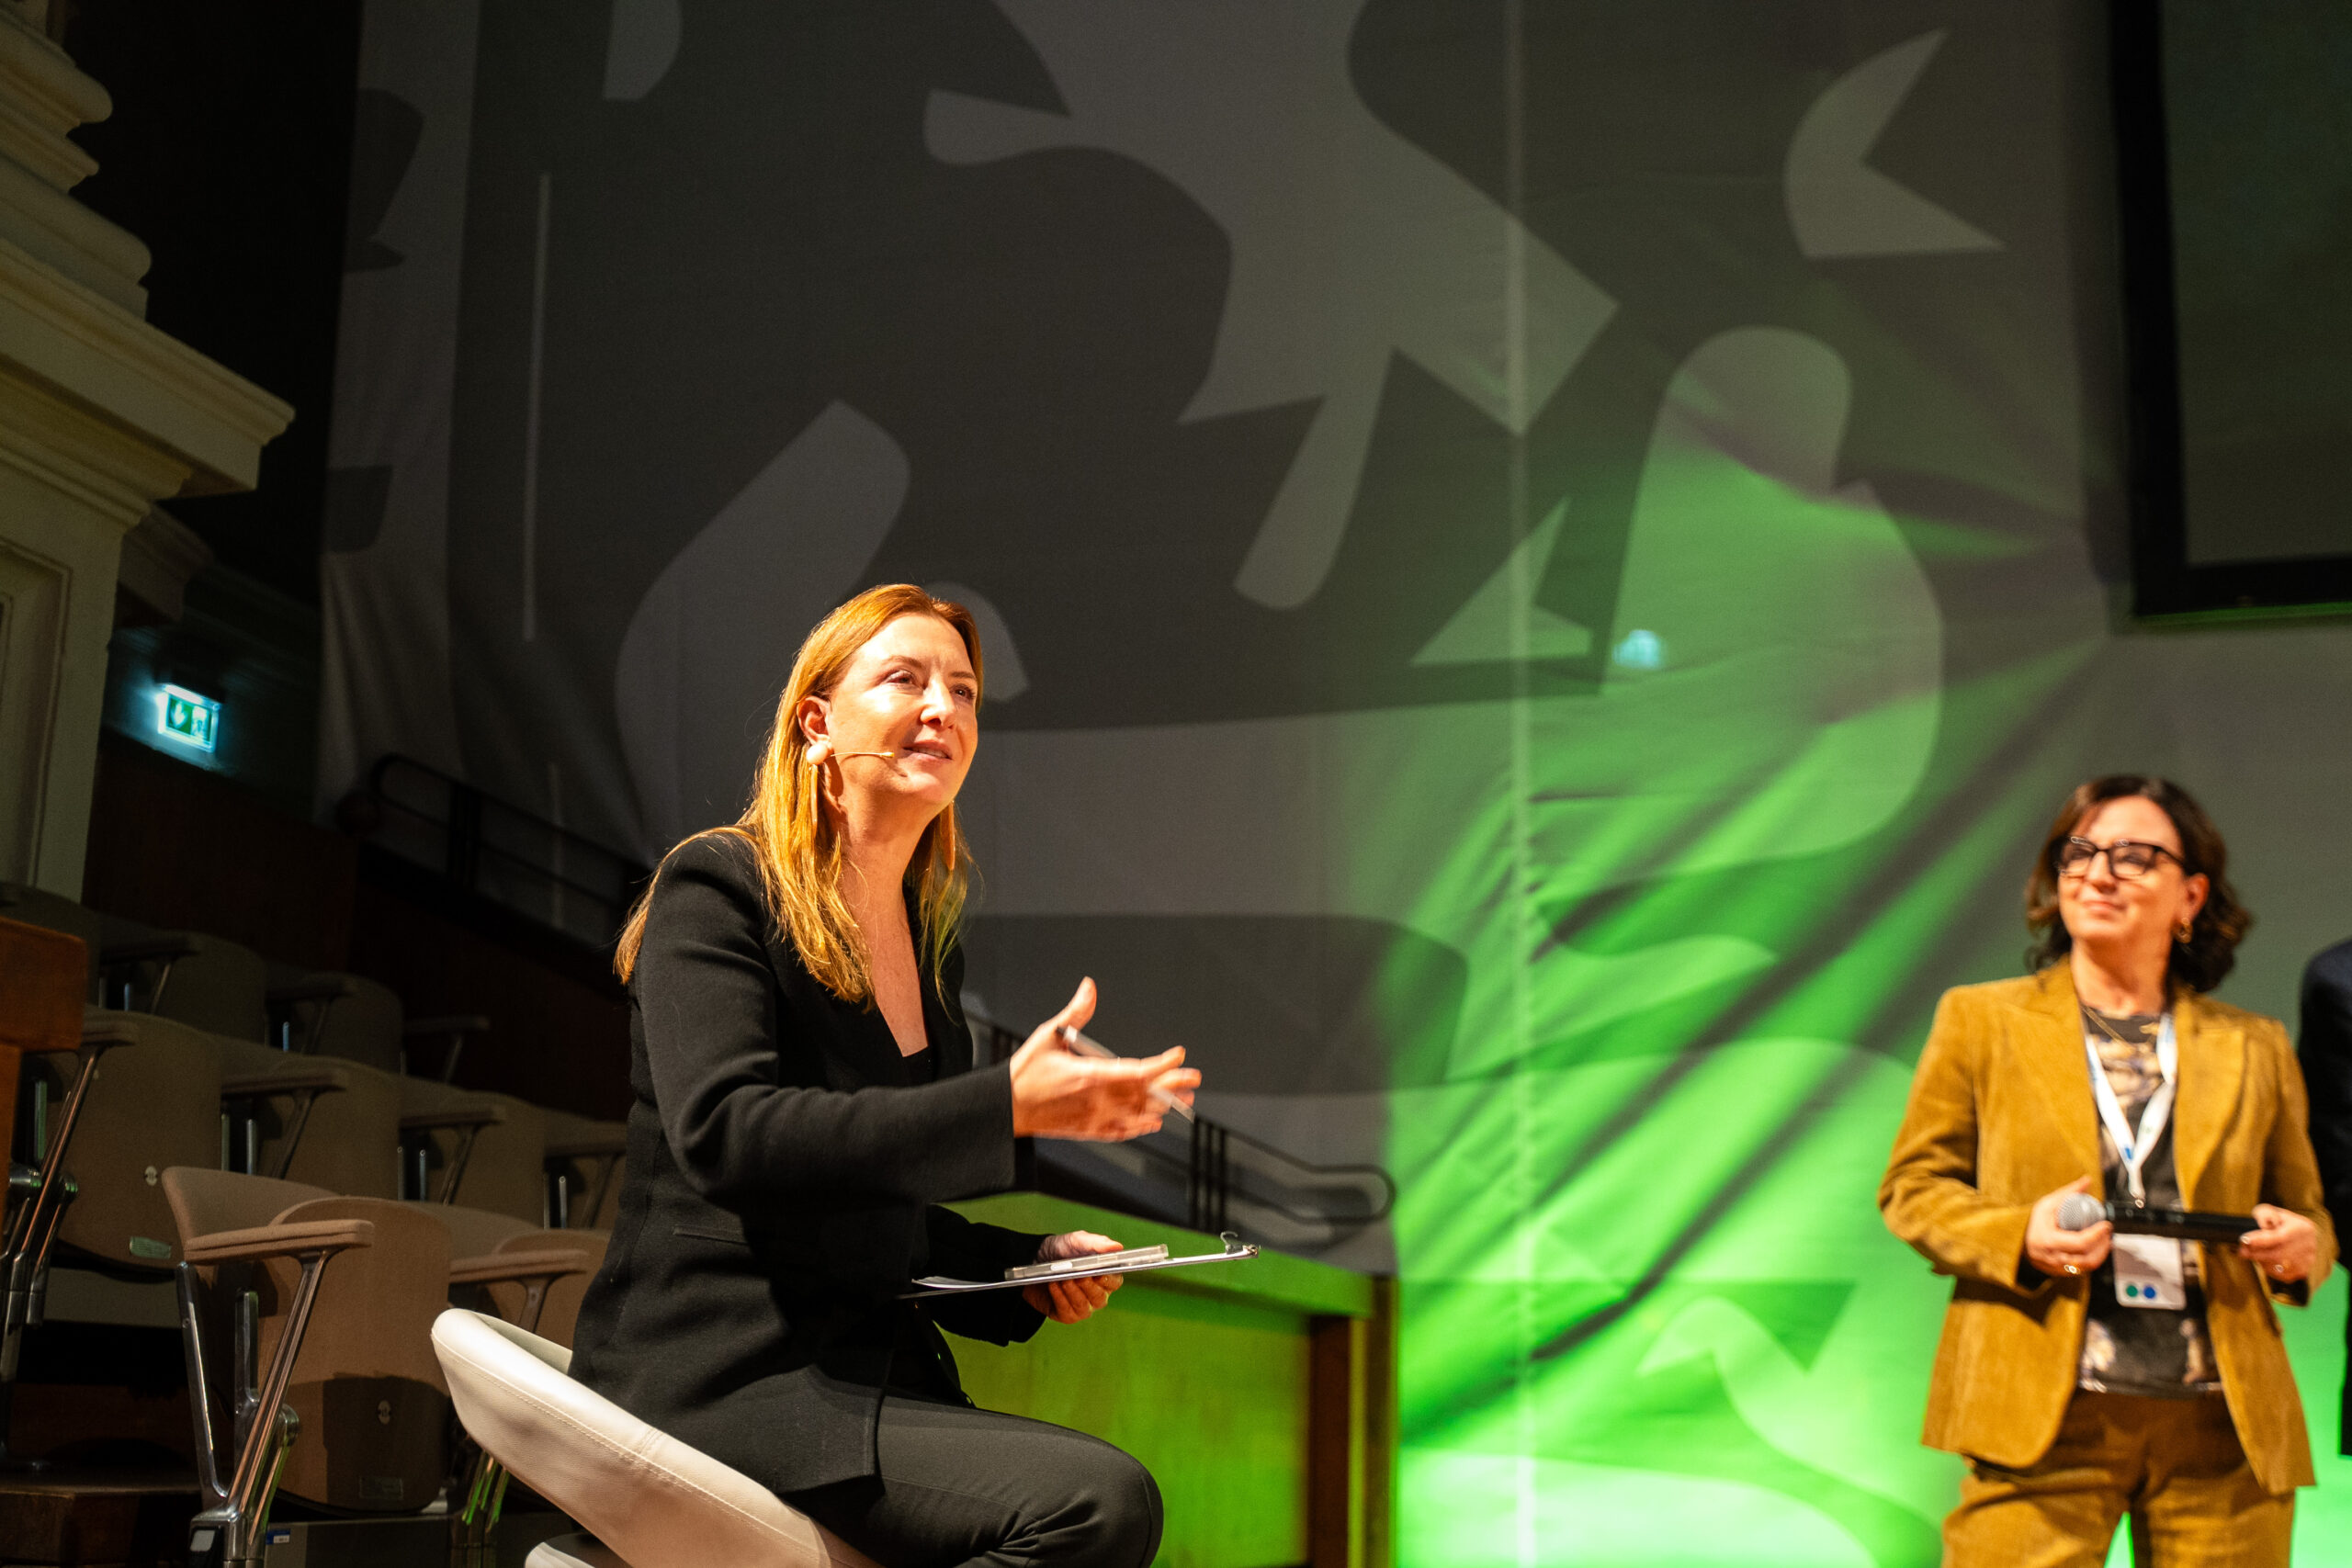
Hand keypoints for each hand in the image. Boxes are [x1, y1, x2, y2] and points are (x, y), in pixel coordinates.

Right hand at [1008, 979, 1199, 1141]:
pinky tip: (1153, 1123)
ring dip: (1163, 1108)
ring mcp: (1094, 1118)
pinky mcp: (1088, 1130)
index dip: (1163, 1064)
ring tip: (1184, 1101)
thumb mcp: (1048, 1036)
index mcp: (1091, 1075)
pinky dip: (1140, 1127)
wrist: (1007, 1109)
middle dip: (1173, 1087)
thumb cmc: (1025, 1072)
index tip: (1179, 1054)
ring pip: (1138, 1115)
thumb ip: (1074, 1013)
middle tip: (1194, 1080)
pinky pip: (1122, 1132)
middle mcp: (1098, 1100)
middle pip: (1145, 1094)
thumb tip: (1089, 987)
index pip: (1138, 1070)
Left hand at [1023, 1230, 1125, 1321]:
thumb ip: (1097, 1243)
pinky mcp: (1067, 1315)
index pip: (1115, 1282)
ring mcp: (1083, 1306)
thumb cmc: (1061, 1251)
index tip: (1099, 1273)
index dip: (1108, 1279)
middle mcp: (1097, 1294)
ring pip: (1083, 1305)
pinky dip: (1060, 1297)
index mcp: (1104, 1276)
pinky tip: (1053, 1285)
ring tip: (1062, 1278)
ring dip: (1072, 1291)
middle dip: (1087, 1286)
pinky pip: (1067, 1311)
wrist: (1034, 1261)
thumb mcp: (1077, 1241)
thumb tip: (1116, 1247)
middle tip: (1077, 1275)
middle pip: (1100, 1297)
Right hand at [2025, 1176, 2111, 1279]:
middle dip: (2103, 1245)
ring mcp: (2058, 1268)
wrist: (2017, 1240)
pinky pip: (2082, 1270)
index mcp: (2050, 1241)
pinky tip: (2096, 1250)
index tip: (2105, 1224)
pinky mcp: (2061, 1272)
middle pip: (2087, 1258)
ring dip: (2101, 1254)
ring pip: (2087, 1267)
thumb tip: (2086, 1181)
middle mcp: (2054, 1258)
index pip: (2081, 1242)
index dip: (2097, 1235)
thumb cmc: (2032, 1223)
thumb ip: (2068, 1192)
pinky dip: (2093, 1260)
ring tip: (2105, 1241)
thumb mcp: (2047, 1204)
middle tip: (2107, 1233)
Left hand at [2238, 1204, 2317, 1283]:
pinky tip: (2263, 1261)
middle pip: (2279, 1254)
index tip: (2244, 1240)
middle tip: (2241, 1251)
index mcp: (2302, 1227)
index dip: (2261, 1240)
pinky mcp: (2303, 1271)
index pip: (2280, 1237)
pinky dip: (2270, 1269)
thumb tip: (2263, 1226)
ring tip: (2252, 1254)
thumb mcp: (2269, 1211)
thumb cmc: (2278, 1222)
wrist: (2297, 1235)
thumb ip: (2264, 1215)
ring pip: (2280, 1267)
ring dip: (2262, 1261)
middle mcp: (2309, 1245)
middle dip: (2256, 1253)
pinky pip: (2283, 1275)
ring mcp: (2308, 1260)